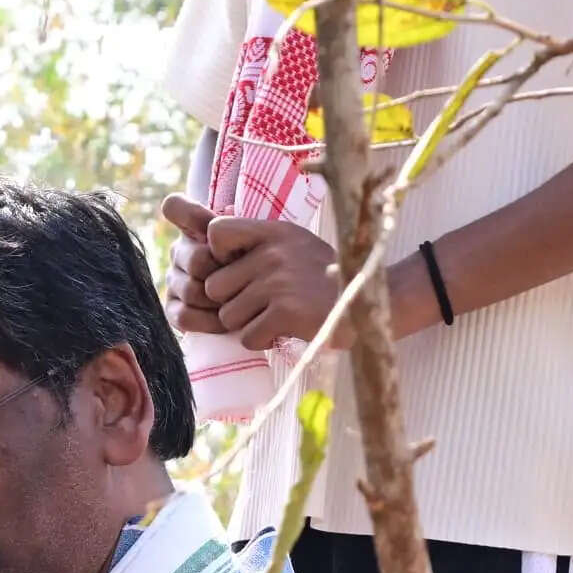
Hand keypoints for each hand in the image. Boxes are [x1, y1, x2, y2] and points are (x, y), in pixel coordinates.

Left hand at [157, 195, 341, 353]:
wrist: (366, 302)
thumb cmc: (323, 277)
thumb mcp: (293, 244)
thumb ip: (256, 243)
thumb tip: (206, 247)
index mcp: (272, 232)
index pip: (216, 233)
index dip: (216, 256)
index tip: (234, 267)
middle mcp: (272, 253)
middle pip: (214, 286)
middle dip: (231, 302)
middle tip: (261, 304)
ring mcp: (278, 282)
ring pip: (228, 316)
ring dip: (248, 324)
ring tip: (277, 315)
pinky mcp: (285, 312)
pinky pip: (247, 336)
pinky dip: (263, 340)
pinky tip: (286, 328)